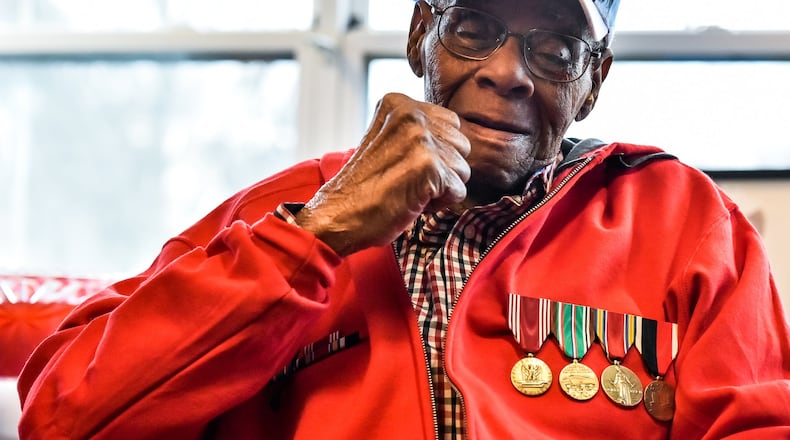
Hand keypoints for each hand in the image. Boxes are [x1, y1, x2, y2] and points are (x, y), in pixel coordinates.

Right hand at [295, 93, 470, 255]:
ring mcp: (420, 139)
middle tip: (409, 179)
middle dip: (443, 168)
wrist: (338, 214)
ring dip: (441, 187)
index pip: (451, 123)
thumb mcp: (389, 140)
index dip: (437, 150)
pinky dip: (440, 203)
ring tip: (409, 189)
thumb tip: (457, 137)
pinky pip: (458, 190)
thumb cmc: (365, 186)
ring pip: (462, 169)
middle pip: (461, 145)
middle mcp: (412, 114)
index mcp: (400, 103)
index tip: (408, 164)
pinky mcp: (428, 166)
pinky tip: (413, 201)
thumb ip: (418, 130)